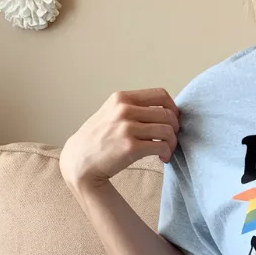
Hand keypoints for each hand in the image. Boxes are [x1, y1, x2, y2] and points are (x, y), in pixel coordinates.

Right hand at [60, 88, 179, 189]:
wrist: (80, 160)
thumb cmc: (98, 138)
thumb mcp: (111, 113)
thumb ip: (133, 108)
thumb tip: (163, 111)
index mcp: (122, 98)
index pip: (161, 95)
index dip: (173, 108)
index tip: (173, 120)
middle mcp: (124, 110)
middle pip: (168, 114)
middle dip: (175, 128)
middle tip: (170, 140)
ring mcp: (127, 128)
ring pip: (168, 130)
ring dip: (172, 143)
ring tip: (166, 150)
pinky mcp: (130, 147)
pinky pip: (162, 146)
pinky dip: (167, 153)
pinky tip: (162, 158)